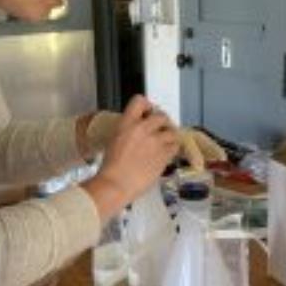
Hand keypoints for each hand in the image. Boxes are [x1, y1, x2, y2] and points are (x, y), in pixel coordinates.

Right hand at [85, 109, 226, 169]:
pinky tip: (167, 153)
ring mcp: (155, 141)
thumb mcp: (114, 141)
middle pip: (161, 115)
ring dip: (169, 136)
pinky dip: (172, 149)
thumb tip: (137, 132)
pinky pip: (175, 146)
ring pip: (171, 131)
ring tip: (165, 142)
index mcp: (127, 123)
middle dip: (162, 122)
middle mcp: (143, 128)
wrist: (116, 184)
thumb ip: (128, 132)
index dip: (147, 106)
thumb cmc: (111, 168)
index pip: (140, 101)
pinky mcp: (164, 155)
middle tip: (160, 129)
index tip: (148, 112)